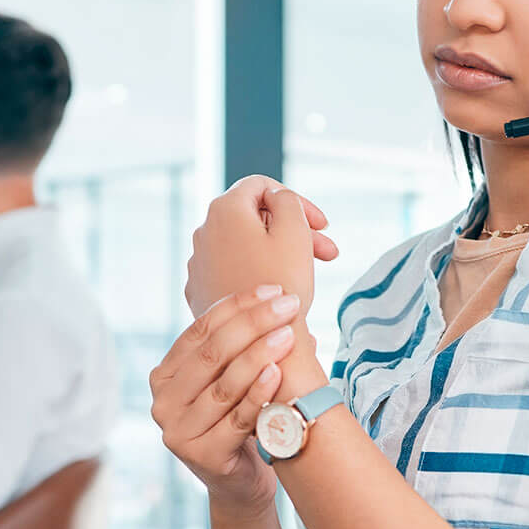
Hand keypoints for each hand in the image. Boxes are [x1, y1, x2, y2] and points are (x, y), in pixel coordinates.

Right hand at [151, 285, 306, 516]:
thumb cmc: (241, 421)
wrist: (242, 483)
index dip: (237, 307)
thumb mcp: (235, 379)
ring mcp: (178, 431)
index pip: (201, 331)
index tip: (274, 291)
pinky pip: (237, 418)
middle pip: (211, 354)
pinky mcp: (202, 456)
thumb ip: (243, 345)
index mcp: (164, 376)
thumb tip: (280, 300)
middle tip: (288, 305)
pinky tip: (278, 371)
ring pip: (224, 385)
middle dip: (253, 324)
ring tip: (288, 333)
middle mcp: (162, 402)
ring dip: (259, 354)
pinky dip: (259, 393)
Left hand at [184, 175, 339, 318]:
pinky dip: (258, 272)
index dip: (298, 200)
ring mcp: (199, 263)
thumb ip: (288, 201)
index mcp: (224, 210)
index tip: (322, 226)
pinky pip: (234, 270)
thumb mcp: (294, 230)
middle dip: (294, 231)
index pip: (262, 186)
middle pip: (255, 219)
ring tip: (310, 274)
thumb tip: (276, 197)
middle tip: (328, 254)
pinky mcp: (201, 290)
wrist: (254, 341)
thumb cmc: (279, 283)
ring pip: (246, 246)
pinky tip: (280, 291)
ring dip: (280, 253)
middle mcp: (204, 232)